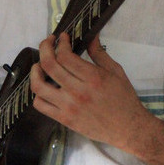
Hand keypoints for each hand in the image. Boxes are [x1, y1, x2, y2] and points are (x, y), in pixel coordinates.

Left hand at [30, 32, 146, 150]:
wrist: (128, 128)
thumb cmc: (124, 99)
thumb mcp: (116, 72)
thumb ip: (100, 53)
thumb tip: (90, 36)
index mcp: (93, 78)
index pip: (65, 56)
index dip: (60, 43)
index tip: (62, 37)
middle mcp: (78, 92)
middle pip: (49, 65)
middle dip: (45, 48)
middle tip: (48, 43)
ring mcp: (69, 107)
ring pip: (39, 85)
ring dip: (35, 71)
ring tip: (39, 65)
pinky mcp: (64, 120)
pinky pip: (40, 105)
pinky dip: (37, 93)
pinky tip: (43, 86)